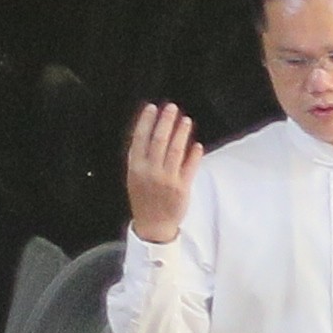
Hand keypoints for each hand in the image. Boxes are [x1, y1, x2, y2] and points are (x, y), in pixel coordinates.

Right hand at [125, 102, 200, 244]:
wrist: (152, 224)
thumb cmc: (144, 198)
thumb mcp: (134, 176)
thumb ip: (140, 156)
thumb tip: (148, 133)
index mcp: (135, 167)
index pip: (140, 138)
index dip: (146, 121)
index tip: (152, 108)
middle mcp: (150, 171)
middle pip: (159, 140)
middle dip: (166, 121)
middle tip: (172, 108)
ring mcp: (166, 179)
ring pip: (175, 150)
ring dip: (181, 133)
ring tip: (186, 120)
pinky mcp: (181, 188)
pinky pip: (189, 167)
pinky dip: (194, 154)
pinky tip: (197, 144)